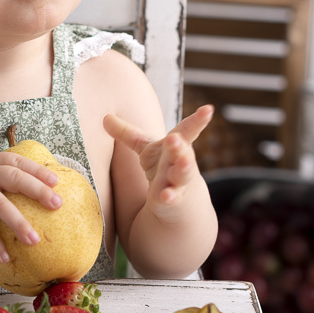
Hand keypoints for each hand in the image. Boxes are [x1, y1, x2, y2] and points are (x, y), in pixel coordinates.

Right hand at [0, 150, 61, 263]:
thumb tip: (17, 186)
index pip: (19, 161)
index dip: (38, 170)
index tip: (56, 180)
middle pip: (16, 178)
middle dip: (38, 190)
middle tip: (57, 203)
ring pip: (1, 204)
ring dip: (19, 222)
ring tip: (35, 240)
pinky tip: (5, 257)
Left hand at [104, 106, 213, 221]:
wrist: (181, 203)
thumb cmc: (164, 168)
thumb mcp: (146, 150)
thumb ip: (127, 134)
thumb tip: (104, 117)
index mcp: (176, 145)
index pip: (187, 130)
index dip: (198, 120)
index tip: (208, 109)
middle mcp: (180, 161)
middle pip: (182, 150)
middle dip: (179, 144)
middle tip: (175, 138)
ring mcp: (179, 181)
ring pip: (183, 173)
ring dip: (183, 167)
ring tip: (182, 161)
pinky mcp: (172, 200)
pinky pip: (172, 198)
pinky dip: (169, 196)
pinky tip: (166, 196)